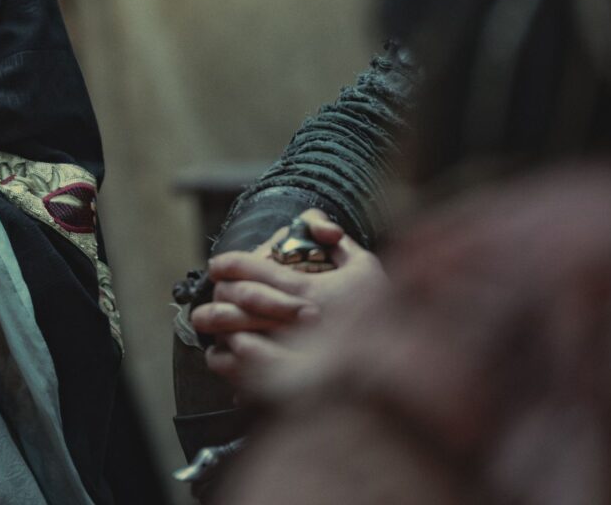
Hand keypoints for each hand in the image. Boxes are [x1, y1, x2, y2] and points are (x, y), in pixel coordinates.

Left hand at [191, 209, 387, 389]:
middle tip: (214, 291)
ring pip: (229, 336)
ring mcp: (284, 354)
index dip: (227, 264)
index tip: (216, 265)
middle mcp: (290, 322)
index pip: (251, 269)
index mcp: (306, 291)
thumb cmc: (382, 314)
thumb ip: (338, 242)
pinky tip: (225, 352)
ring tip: (214, 322)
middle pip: (233, 300)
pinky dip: (224, 359)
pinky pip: (236, 369)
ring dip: (218, 326)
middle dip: (217, 294)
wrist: (397, 368)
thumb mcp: (366, 267)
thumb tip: (320, 228)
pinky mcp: (280, 382)